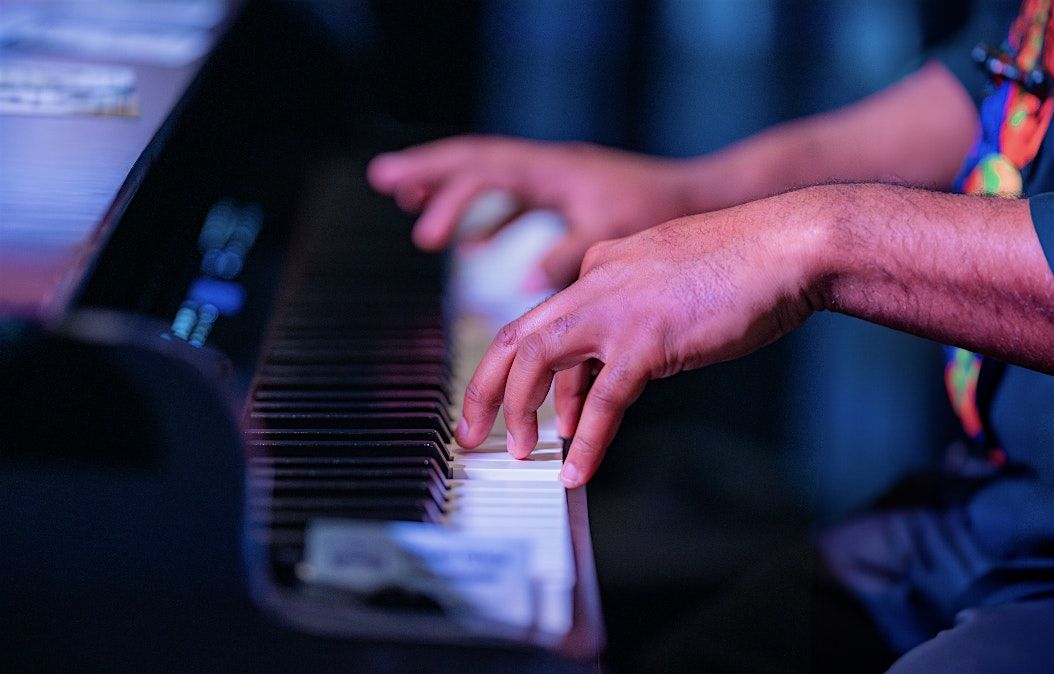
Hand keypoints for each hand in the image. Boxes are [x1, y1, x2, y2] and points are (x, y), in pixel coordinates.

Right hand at [367, 135, 692, 286]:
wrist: (700, 195)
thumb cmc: (660, 212)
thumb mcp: (610, 235)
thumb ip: (565, 258)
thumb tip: (523, 283)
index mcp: (552, 171)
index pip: (485, 174)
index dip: (450, 201)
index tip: (425, 236)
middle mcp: (548, 166)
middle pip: (473, 157)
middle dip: (426, 169)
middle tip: (382, 177)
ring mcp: (555, 177)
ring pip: (490, 173)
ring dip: (450, 186)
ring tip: (409, 202)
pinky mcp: (566, 193)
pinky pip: (513, 196)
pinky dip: (488, 216)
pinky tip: (474, 243)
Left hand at [453, 188, 830, 486]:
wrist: (790, 243)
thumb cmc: (742, 266)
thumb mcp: (668, 288)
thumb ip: (630, 321)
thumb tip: (604, 378)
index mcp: (600, 266)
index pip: (545, 324)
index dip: (528, 374)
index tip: (523, 409)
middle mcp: (597, 283)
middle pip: (514, 336)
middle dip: (485, 389)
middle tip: (472, 433)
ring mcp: (618, 309)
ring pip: (537, 361)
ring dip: (520, 412)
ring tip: (519, 454)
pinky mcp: (648, 340)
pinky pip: (603, 400)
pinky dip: (586, 440)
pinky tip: (578, 472)